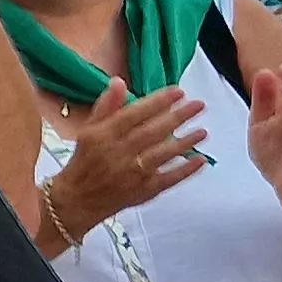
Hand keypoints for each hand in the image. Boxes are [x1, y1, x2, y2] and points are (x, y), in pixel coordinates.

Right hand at [47, 79, 207, 237]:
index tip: (178, 92)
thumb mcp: (88, 130)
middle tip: (198, 105)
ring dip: (185, 142)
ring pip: (162, 154)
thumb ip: (106, 106)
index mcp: (102, 136)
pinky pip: (168, 179)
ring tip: (203, 131)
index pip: (133, 114)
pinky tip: (201, 160)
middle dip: (178, 117)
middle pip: (152, 132)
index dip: (157, 102)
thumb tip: (118, 81)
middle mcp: (118, 154)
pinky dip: (185, 170)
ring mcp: (132, 174)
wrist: (77, 199)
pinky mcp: (143, 191)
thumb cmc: (85, 161)